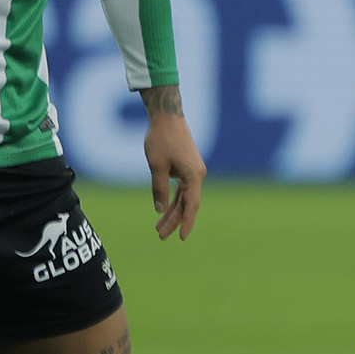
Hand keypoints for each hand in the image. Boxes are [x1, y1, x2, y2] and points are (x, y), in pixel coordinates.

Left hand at [144, 99, 204, 239]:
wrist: (167, 116)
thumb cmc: (161, 139)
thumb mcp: (156, 166)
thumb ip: (159, 189)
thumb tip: (160, 210)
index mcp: (194, 175)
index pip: (191, 205)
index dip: (186, 223)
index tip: (180, 237)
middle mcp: (197, 175)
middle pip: (187, 204)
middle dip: (174, 220)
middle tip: (160, 236)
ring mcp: (193, 171)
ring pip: (184, 198)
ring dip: (172, 211)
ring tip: (159, 227)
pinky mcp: (187, 167)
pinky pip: (182, 189)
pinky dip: (174, 199)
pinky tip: (164, 209)